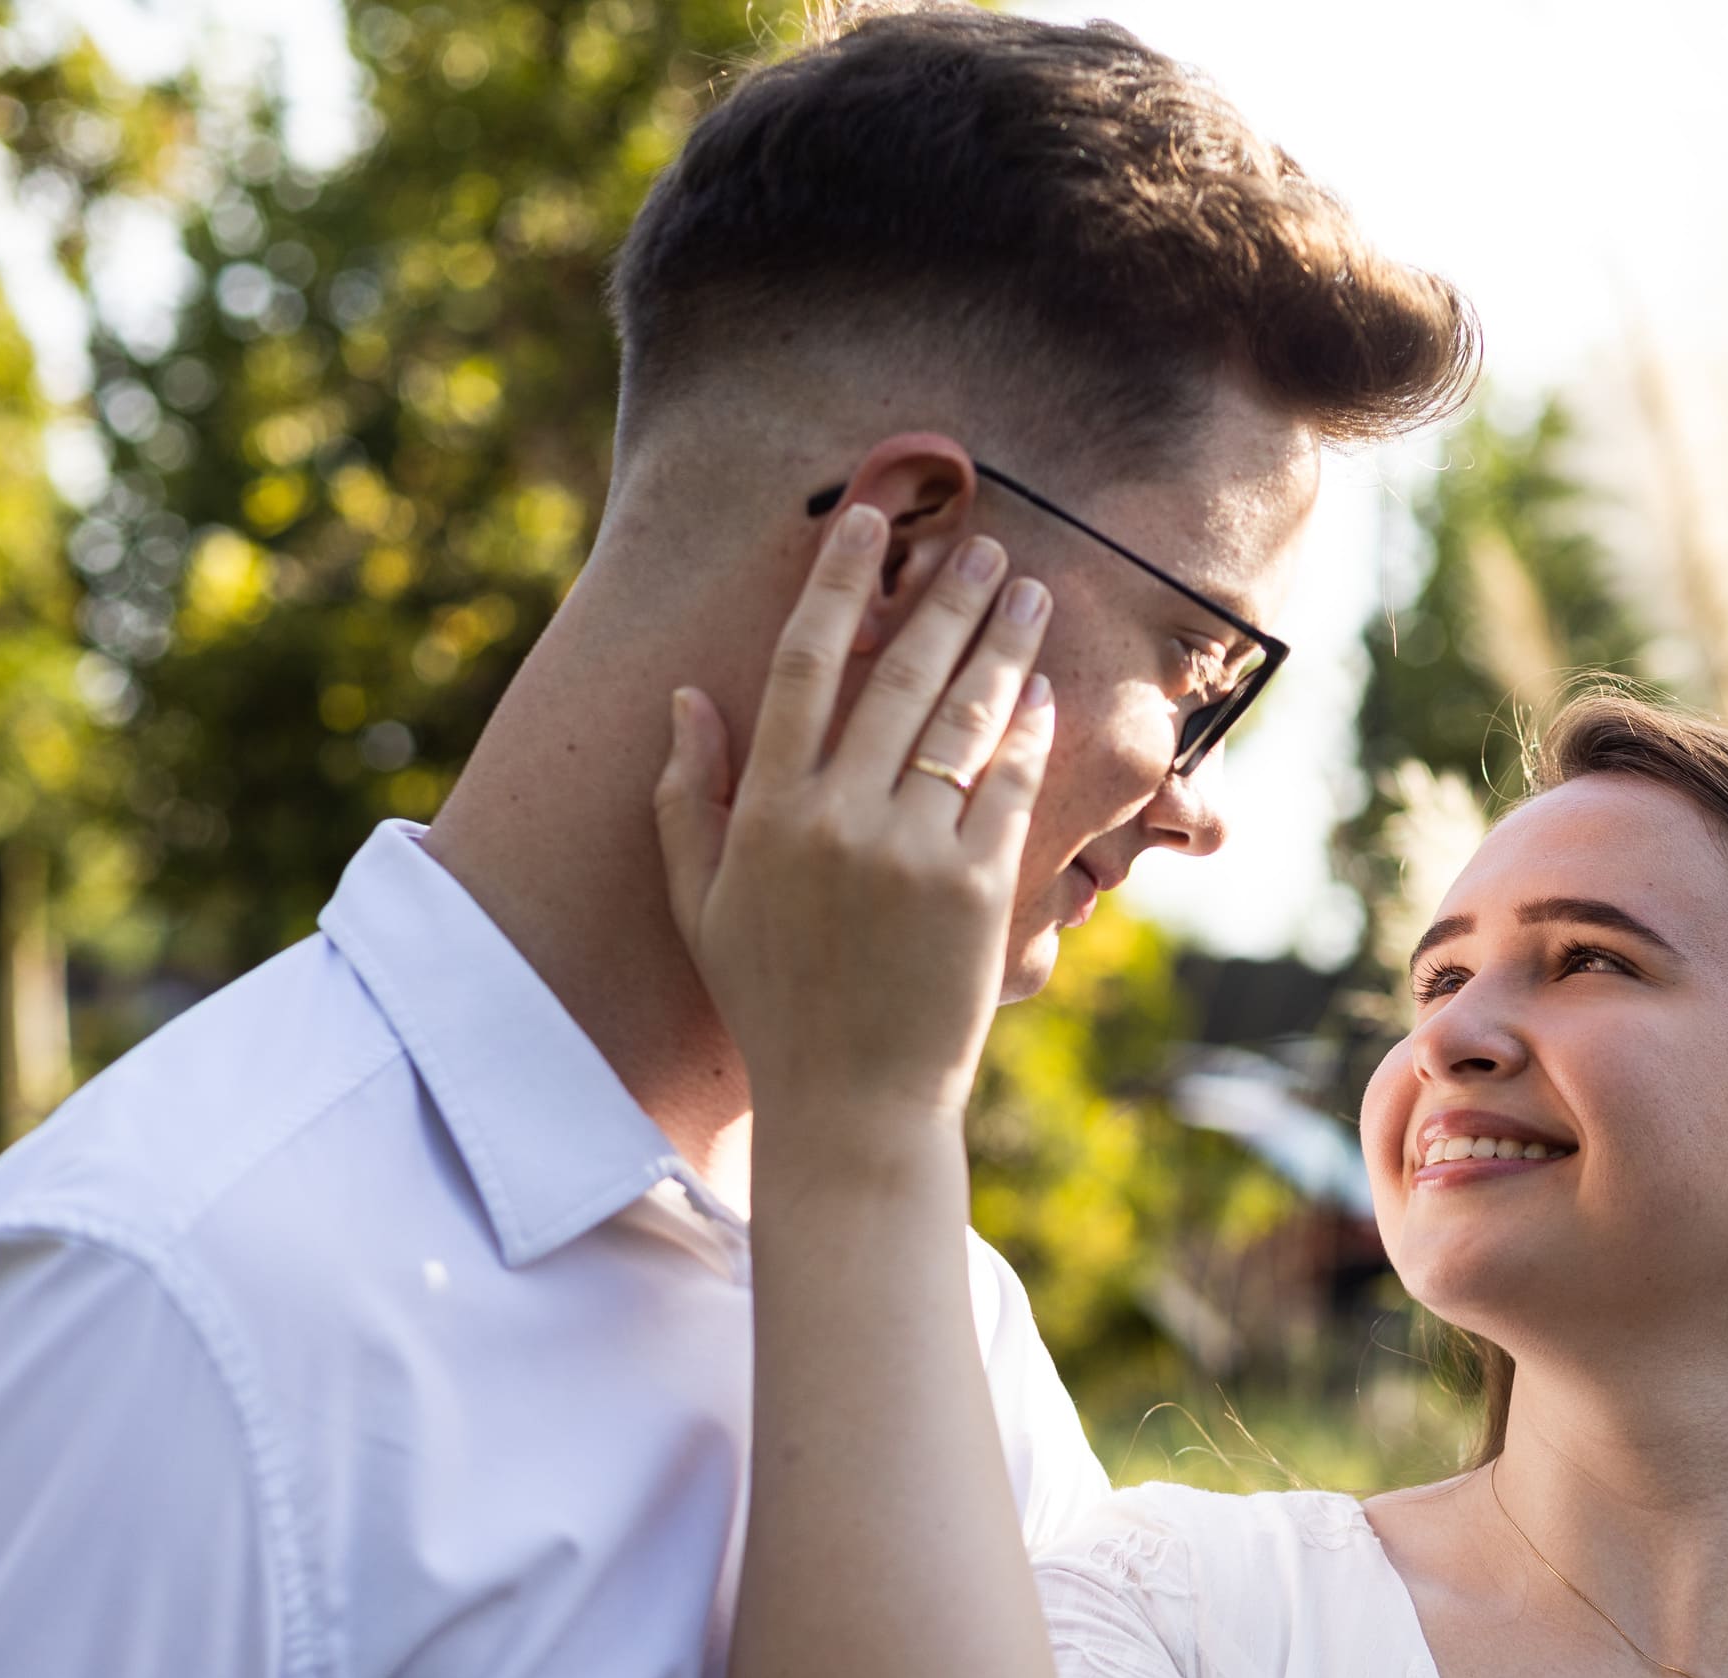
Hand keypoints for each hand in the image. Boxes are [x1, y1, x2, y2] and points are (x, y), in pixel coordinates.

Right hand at [655, 502, 1055, 1152]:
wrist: (852, 1104)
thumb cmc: (773, 1003)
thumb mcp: (701, 904)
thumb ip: (689, 798)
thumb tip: (687, 699)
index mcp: (769, 814)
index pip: (803, 667)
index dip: (839, 585)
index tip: (870, 524)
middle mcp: (840, 821)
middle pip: (898, 678)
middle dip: (945, 601)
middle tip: (984, 545)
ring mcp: (913, 854)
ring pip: (961, 721)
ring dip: (1000, 646)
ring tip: (1029, 592)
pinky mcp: (977, 891)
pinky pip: (1006, 789)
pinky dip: (1026, 734)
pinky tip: (1041, 692)